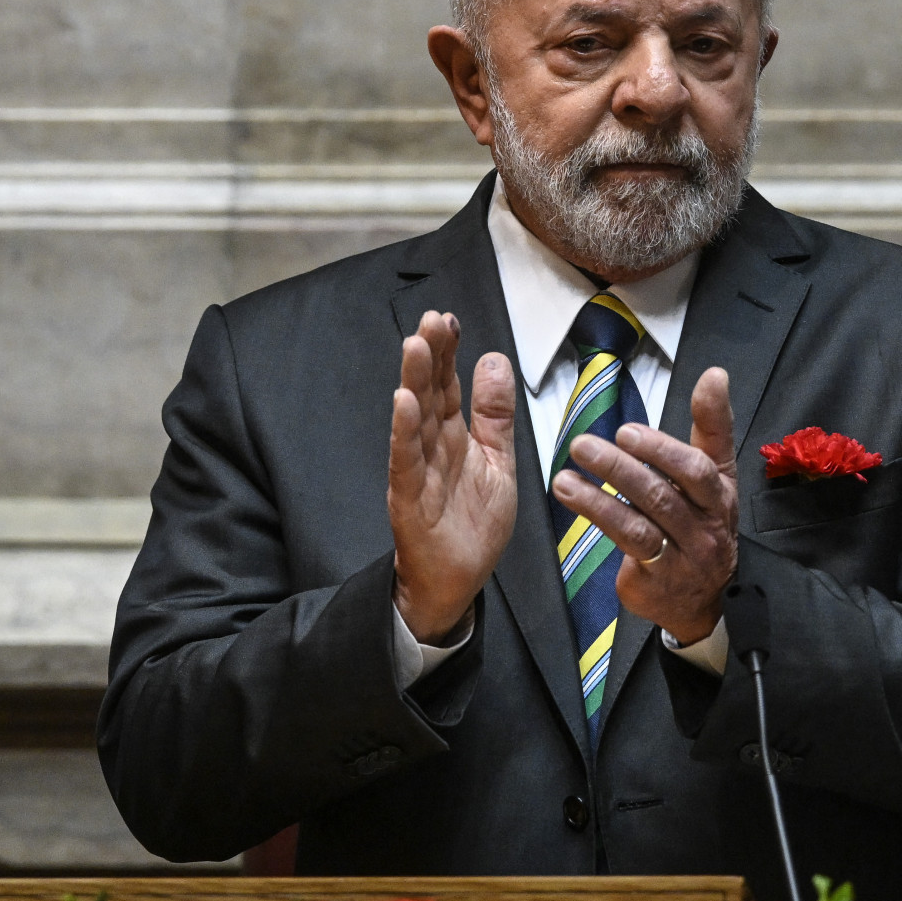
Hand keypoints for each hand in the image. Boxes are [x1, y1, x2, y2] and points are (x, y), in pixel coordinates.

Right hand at [388, 311, 517, 642]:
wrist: (456, 581)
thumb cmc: (472, 524)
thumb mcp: (498, 461)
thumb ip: (495, 414)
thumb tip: (494, 359)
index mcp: (455, 436)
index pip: (448, 385)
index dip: (448, 352)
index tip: (448, 318)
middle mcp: (433, 448)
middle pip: (429, 393)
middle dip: (430, 355)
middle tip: (432, 319)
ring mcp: (417, 471)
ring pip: (414, 420)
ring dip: (414, 382)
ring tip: (415, 346)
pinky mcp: (409, 499)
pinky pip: (406, 461)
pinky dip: (404, 432)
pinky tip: (403, 404)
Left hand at [550, 366, 737, 643]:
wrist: (700, 603)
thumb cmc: (700, 527)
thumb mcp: (713, 478)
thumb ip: (711, 427)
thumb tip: (715, 375)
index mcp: (720, 494)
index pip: (702, 463)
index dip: (678, 438)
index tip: (645, 419)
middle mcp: (707, 523)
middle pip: (672, 487)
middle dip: (630, 461)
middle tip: (592, 441)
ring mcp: (685, 552)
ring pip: (646, 513)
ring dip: (606, 486)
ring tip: (571, 467)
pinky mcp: (658, 575)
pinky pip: (628, 541)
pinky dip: (600, 515)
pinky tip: (573, 496)